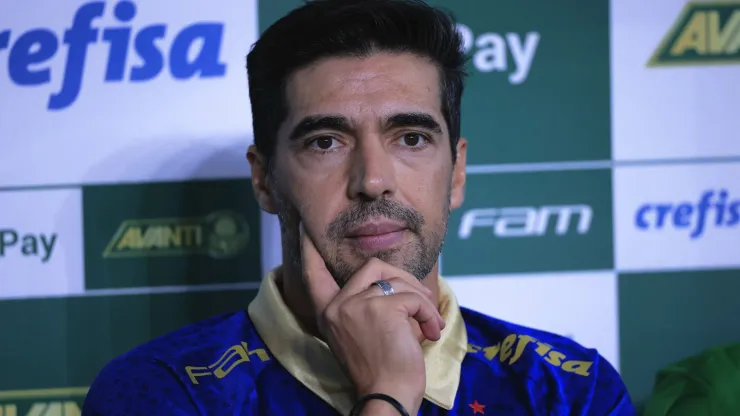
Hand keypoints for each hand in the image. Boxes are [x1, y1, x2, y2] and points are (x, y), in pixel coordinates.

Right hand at [300, 223, 444, 414]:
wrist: (387, 397)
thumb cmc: (379, 371)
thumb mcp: (359, 335)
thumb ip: (362, 307)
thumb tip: (390, 282)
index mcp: (328, 313)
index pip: (313, 274)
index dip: (309, 249)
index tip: (303, 226)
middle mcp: (337, 306)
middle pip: (372, 266)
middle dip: (403, 278)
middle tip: (421, 301)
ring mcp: (357, 305)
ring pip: (397, 280)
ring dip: (420, 300)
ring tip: (429, 324)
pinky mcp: (382, 308)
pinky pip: (415, 298)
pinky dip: (429, 313)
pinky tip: (431, 332)